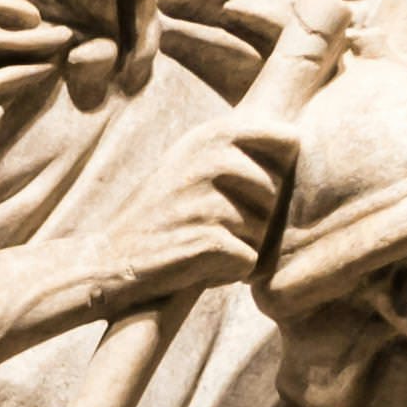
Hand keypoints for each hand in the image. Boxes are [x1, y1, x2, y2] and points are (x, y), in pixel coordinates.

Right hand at [105, 100, 297, 303]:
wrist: (107, 260)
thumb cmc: (160, 215)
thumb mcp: (191, 160)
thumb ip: (239, 145)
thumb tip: (299, 140)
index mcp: (213, 134)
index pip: (288, 139)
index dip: (279, 169)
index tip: (247, 187)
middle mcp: (212, 160)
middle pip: (277, 193)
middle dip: (253, 217)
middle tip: (207, 222)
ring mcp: (210, 200)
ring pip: (262, 231)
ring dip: (237, 246)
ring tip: (196, 241)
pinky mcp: (209, 243)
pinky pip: (248, 262)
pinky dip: (225, 272)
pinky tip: (192, 264)